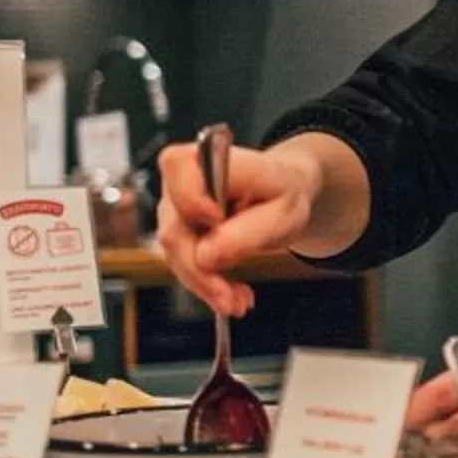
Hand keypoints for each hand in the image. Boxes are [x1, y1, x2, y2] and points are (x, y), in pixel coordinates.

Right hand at [156, 135, 326, 317]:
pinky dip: (206, 283)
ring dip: (206, 284)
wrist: (282, 194)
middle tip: (231, 299)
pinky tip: (230, 294)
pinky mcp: (178, 230)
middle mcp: (183, 178)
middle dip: (202, 271)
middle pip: (174, 229)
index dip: (193, 200)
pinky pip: (183, 262)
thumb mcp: (284, 213)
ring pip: (176, 254)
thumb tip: (205, 256)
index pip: (179, 169)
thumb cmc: (282, 193)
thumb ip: (248, 232)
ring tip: (238, 301)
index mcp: (212, 156)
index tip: (217, 221)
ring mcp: (176, 205)